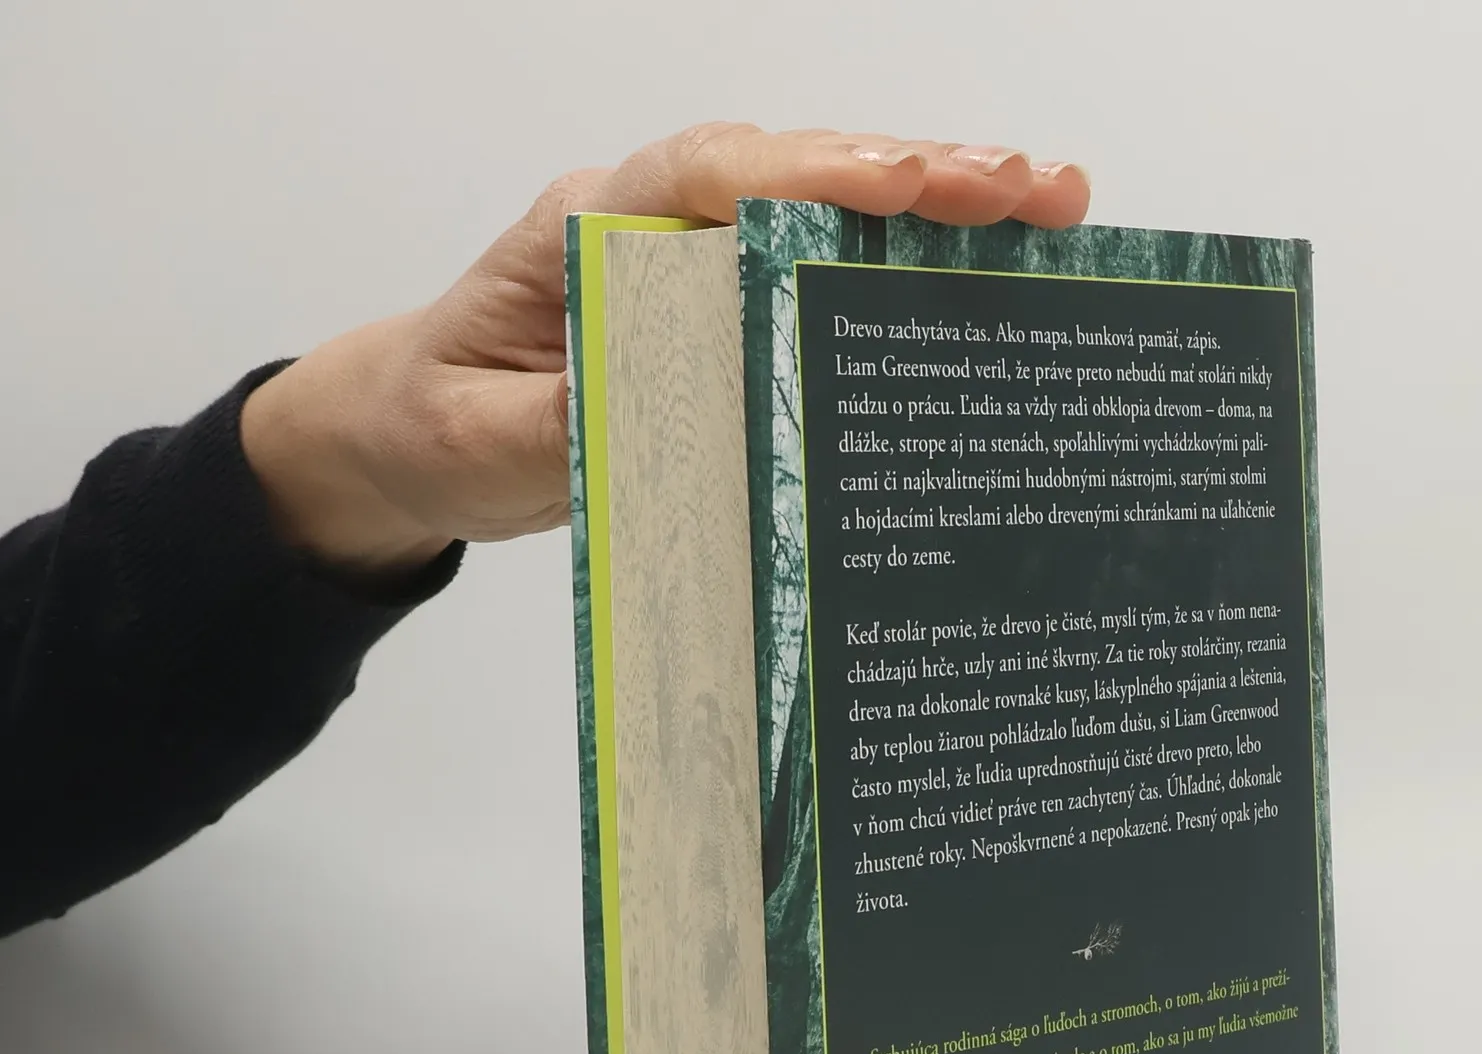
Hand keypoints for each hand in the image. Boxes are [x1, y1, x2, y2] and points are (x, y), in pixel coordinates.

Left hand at [240, 125, 1091, 575]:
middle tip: (1034, 190)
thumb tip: (664, 419)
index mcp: (592, 227)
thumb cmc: (442, 422)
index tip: (902, 185)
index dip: (813, 175)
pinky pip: (825, 264)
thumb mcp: (484, 441)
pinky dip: (909, 263)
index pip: (711, 177)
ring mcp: (699, 255)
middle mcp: (658, 219)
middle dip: (920, 175)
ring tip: (1052, 209)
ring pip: (828, 206)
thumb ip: (564, 425)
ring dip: (938, 208)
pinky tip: (991, 270)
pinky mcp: (728, 303)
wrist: (417, 430)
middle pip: (799, 171)